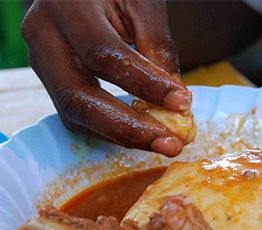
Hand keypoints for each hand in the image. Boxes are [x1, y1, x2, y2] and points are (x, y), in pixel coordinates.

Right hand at [21, 0, 190, 156]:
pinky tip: (140, 134)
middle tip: (169, 145)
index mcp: (65, 6)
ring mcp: (41, 61)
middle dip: (128, 128)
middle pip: (78, 96)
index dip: (144, 84)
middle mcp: (43, 35)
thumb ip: (157, 45)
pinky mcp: (51, 79)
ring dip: (121, 136)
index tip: (181, 104)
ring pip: (74, 114)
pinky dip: (110, 130)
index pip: (103, 55)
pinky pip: (77, 115)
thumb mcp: (142, 3)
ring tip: (161, 143)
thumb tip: (177, 100)